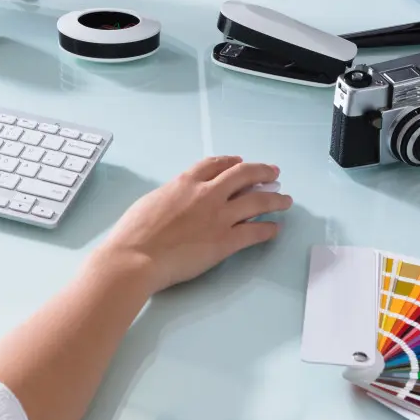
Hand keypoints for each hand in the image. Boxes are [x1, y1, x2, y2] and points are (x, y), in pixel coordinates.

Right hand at [90, 157, 288, 296]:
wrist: (136, 257)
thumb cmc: (134, 232)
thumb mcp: (152, 200)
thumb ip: (172, 195)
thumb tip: (179, 199)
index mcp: (186, 182)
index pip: (216, 164)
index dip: (232, 162)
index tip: (240, 162)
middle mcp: (207, 194)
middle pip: (244, 175)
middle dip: (262, 172)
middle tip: (274, 173)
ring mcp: (219, 217)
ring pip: (257, 201)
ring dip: (275, 199)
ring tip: (286, 199)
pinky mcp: (225, 242)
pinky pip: (255, 232)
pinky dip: (268, 229)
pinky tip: (275, 229)